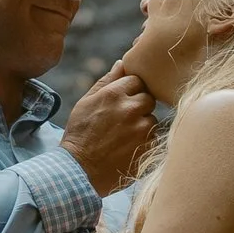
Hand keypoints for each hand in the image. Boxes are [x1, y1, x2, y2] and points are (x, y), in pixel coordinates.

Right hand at [61, 64, 154, 196]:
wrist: (80, 170)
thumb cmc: (80, 134)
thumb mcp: (86, 102)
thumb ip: (107, 81)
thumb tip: (123, 63)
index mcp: (114, 94)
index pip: (137, 80)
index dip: (130, 91)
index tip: (122, 102)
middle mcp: (130, 108)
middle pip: (148, 98)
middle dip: (139, 106)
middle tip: (123, 120)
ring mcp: (141, 129)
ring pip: (152, 118)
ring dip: (143, 125)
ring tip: (124, 137)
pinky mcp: (148, 147)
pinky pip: (154, 138)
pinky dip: (145, 141)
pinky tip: (128, 148)